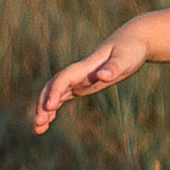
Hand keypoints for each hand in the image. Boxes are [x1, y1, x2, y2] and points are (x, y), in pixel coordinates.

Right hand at [33, 23, 155, 133]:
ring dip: (44, 108)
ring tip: (37, 129)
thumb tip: (103, 76)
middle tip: (37, 123)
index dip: (55, 91)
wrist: (132, 41)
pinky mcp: (83, 85)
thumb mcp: (126, 58)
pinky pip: (62, 96)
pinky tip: (48, 122)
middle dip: (43, 103)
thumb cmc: (131, 49)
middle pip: (53, 87)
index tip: (49, 107)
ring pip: (54, 93)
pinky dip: (53, 108)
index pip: (64, 79)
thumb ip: (114, 67)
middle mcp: (78, 73)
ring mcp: (79, 79)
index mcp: (85, 66)